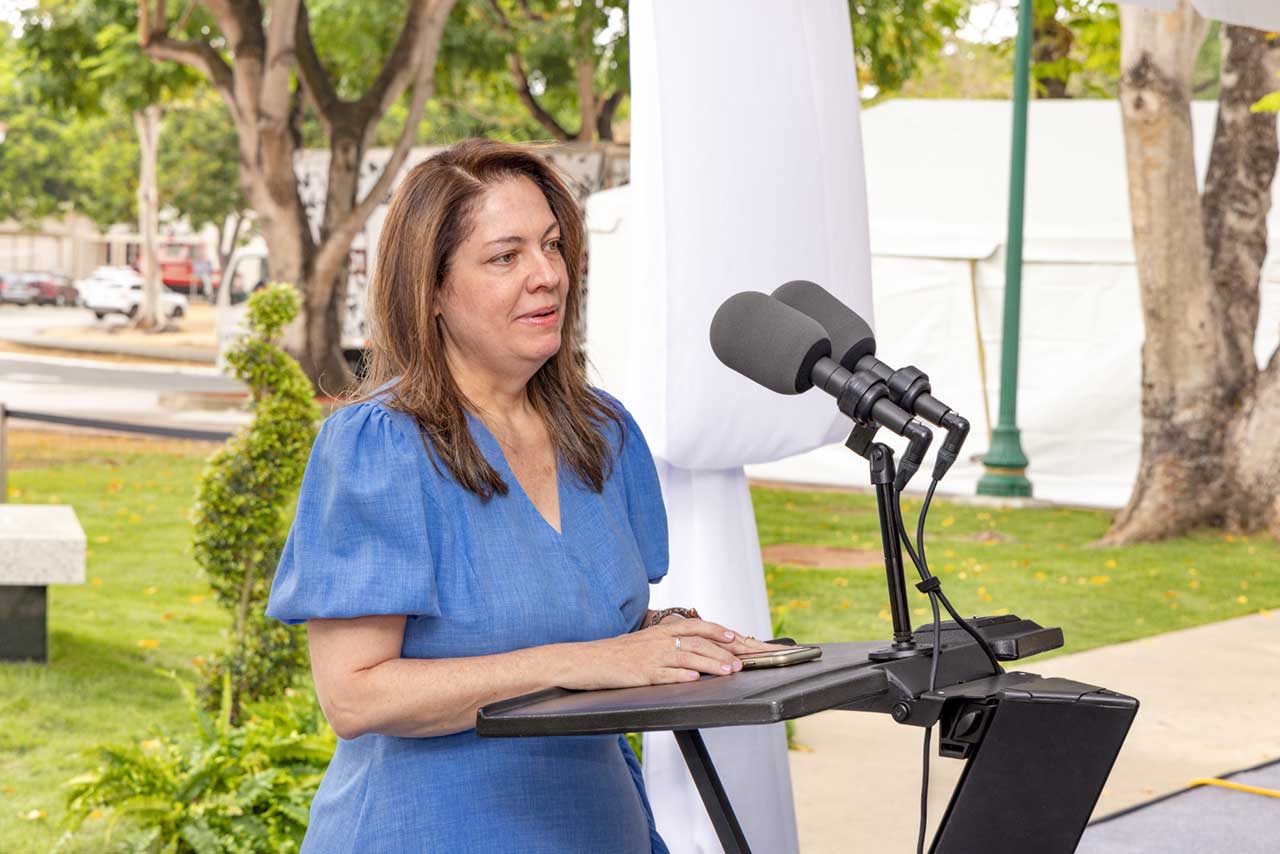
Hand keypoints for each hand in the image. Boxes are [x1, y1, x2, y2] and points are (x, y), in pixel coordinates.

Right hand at [557, 619, 787, 690]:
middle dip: (724, 651)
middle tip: (743, 660)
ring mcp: (652, 657)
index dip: (719, 631)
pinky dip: (681, 677)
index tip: (739, 636)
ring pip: (687, 658)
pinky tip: (695, 680)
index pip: (698, 627)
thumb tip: (697, 648)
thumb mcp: (647, 641)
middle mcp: (660, 640)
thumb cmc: (620, 653)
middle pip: (698, 642)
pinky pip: (665, 675)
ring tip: (729, 671)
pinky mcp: (642, 674)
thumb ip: (671, 641)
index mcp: (663, 630)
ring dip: (711, 664)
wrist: (590, 660)